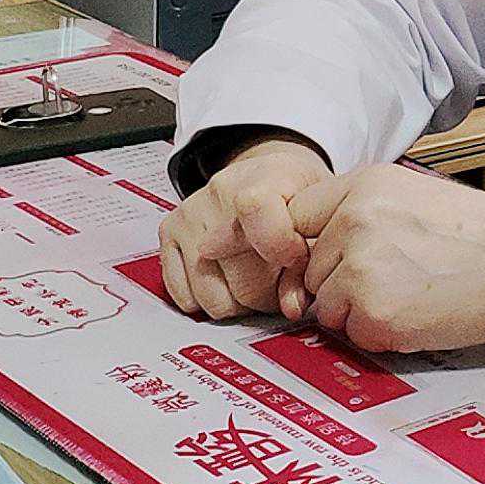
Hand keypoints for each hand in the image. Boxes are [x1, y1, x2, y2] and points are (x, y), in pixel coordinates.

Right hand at [159, 134, 330, 321]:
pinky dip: (209, 300)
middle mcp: (220, 193)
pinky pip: (185, 298)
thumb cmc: (294, 197)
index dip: (282, 250)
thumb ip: (309, 264)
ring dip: (239, 304)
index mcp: (265, 178)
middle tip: (278, 280)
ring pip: (213, 299)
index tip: (295, 258)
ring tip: (254, 280)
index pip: (258, 212)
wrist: (265, 175)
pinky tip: (226, 280)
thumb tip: (291, 308)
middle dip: (268, 295)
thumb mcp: (317, 217)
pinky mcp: (168, 232)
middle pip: (243, 281)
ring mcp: (190, 213)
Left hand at [288, 165, 484, 353]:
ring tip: (405, 292)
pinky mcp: (375, 314)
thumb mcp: (408, 192)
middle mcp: (355, 222)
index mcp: (363, 186)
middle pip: (309, 268)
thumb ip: (354, 209)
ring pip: (326, 305)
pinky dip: (377, 333)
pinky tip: (412, 313)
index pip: (297, 218)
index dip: (314, 243)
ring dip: (356, 310)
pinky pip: (351, 333)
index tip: (338, 255)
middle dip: (339, 281)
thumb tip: (308, 244)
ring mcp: (362, 269)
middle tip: (391, 276)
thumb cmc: (470, 234)